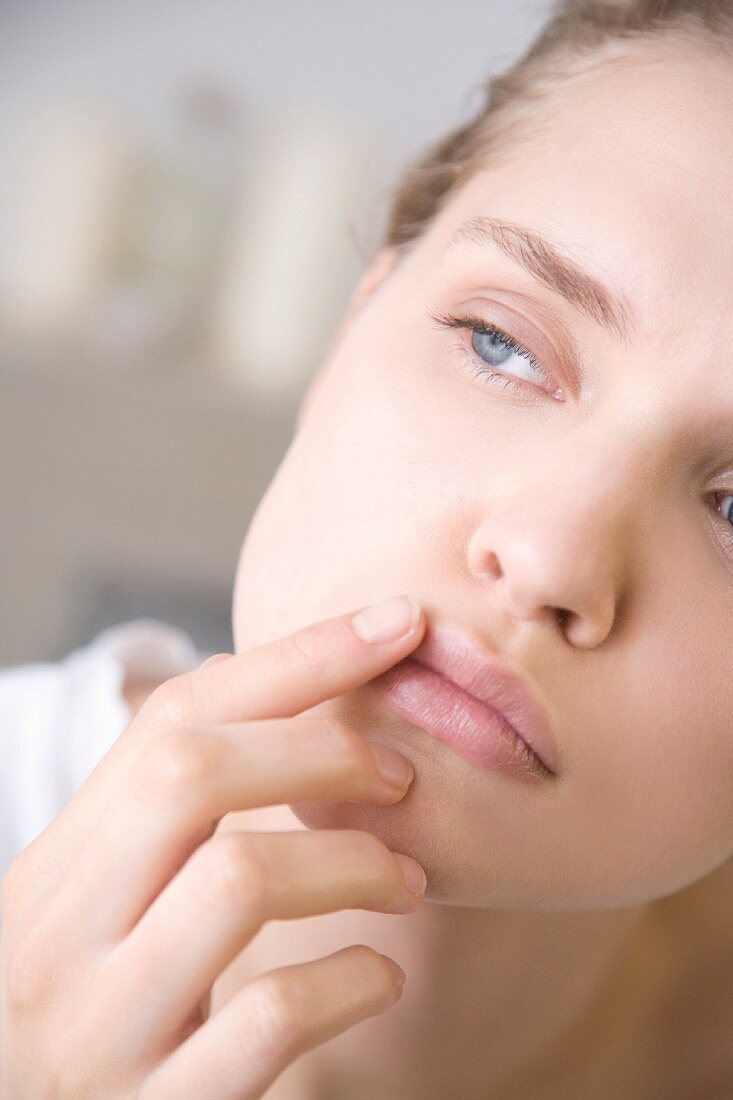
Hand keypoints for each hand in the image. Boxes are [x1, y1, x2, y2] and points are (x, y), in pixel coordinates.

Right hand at [0, 594, 426, 1098]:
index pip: (170, 717)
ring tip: (405, 881)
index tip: (398, 624)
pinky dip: (353, 978)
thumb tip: (254, 680)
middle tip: (399, 777)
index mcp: (51, 871)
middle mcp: (54, 941)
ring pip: (240, 879)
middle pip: (190, 772)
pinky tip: (378, 973)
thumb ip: (164, 810)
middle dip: (321, 751)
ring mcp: (98, 1032)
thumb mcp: (106, 907)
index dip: (296, 657)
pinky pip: (271, 1015)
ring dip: (354, 862)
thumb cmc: (107, 1013)